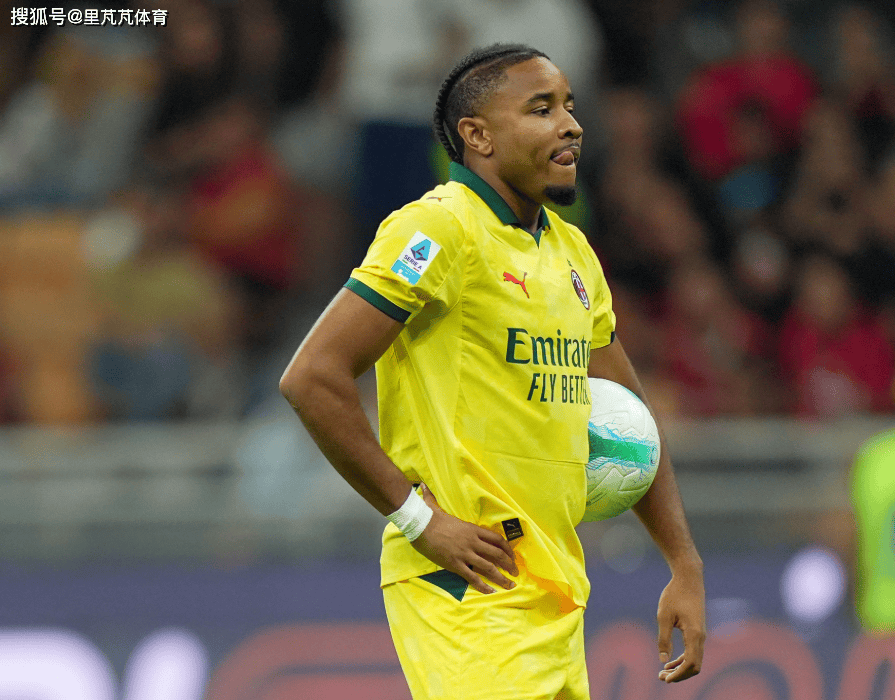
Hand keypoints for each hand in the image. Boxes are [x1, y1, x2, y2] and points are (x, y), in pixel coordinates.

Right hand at [410, 484, 517, 594]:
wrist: (420, 526)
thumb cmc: (429, 517)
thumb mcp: (437, 508)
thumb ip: (434, 499)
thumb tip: (423, 487)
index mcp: (473, 529)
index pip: (497, 539)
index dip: (508, 549)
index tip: (512, 556)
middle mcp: (473, 541)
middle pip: (498, 554)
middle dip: (509, 565)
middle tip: (515, 573)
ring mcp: (465, 553)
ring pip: (489, 568)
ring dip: (501, 578)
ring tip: (510, 586)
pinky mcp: (456, 564)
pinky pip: (473, 577)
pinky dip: (483, 586)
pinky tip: (490, 592)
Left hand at [656, 568, 705, 682]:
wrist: (688, 578)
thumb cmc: (674, 594)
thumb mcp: (663, 615)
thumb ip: (664, 638)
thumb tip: (663, 660)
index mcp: (694, 634)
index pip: (689, 663)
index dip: (678, 675)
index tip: (664, 679)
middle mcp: (701, 637)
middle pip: (695, 666)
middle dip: (679, 675)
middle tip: (661, 678)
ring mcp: (701, 634)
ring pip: (695, 660)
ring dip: (681, 669)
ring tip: (663, 672)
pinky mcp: (698, 630)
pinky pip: (693, 651)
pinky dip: (683, 660)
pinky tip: (670, 661)